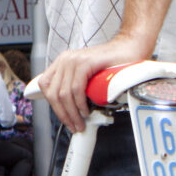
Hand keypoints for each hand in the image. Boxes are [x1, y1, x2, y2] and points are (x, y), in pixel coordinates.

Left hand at [35, 33, 152, 131]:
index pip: (45, 87)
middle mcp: (65, 60)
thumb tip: (71, 111)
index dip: (54, 106)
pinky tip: (86, 111)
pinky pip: (76, 89)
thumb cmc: (111, 64)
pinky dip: (80, 103)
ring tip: (81, 122)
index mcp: (62, 63)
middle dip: (63, 115)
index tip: (65, 119)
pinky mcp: (85, 62)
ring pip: (64, 94)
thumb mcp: (87, 76)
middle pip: (53, 93)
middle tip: (74, 126)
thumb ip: (76, 88)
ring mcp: (74, 60)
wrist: (129, 49)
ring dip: (72, 113)